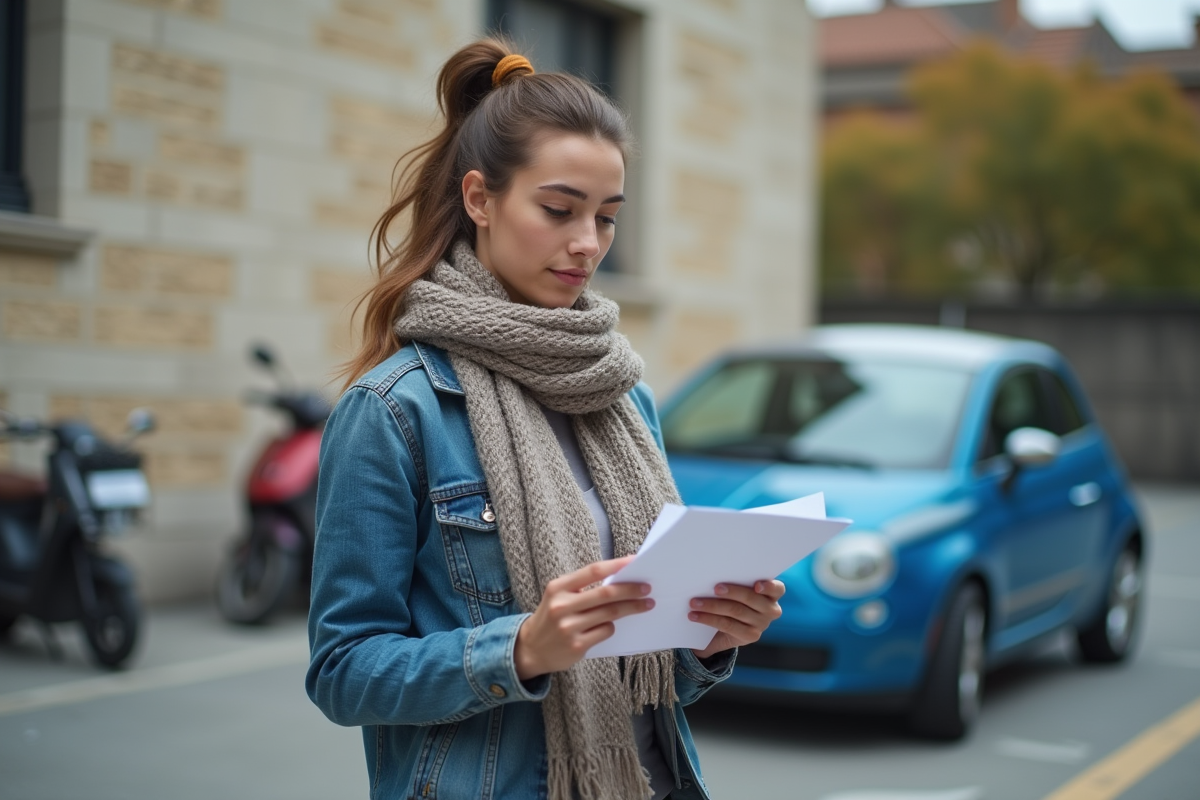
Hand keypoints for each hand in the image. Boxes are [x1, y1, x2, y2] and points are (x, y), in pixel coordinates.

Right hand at [514, 556, 653, 680]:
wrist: (530, 649)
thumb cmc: (551, 617)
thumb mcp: (558, 596)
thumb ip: (583, 587)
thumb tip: (619, 579)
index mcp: (558, 587)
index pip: (592, 571)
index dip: (616, 565)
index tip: (634, 562)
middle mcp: (561, 606)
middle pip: (605, 594)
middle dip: (631, 590)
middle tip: (647, 588)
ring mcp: (569, 627)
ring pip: (610, 613)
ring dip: (632, 608)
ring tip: (646, 604)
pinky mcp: (576, 646)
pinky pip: (605, 631)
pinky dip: (613, 626)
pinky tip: (612, 625)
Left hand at [688, 580, 784, 659]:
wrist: (725, 630)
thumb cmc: (733, 600)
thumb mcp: (737, 591)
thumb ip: (734, 581)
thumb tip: (713, 568)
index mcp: (772, 594)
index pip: (777, 588)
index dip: (768, 586)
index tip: (757, 585)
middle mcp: (771, 610)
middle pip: (750, 598)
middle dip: (732, 592)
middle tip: (714, 588)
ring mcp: (761, 624)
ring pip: (736, 611)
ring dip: (712, 606)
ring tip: (695, 603)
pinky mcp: (750, 636)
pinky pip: (727, 625)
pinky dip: (709, 619)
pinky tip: (695, 616)